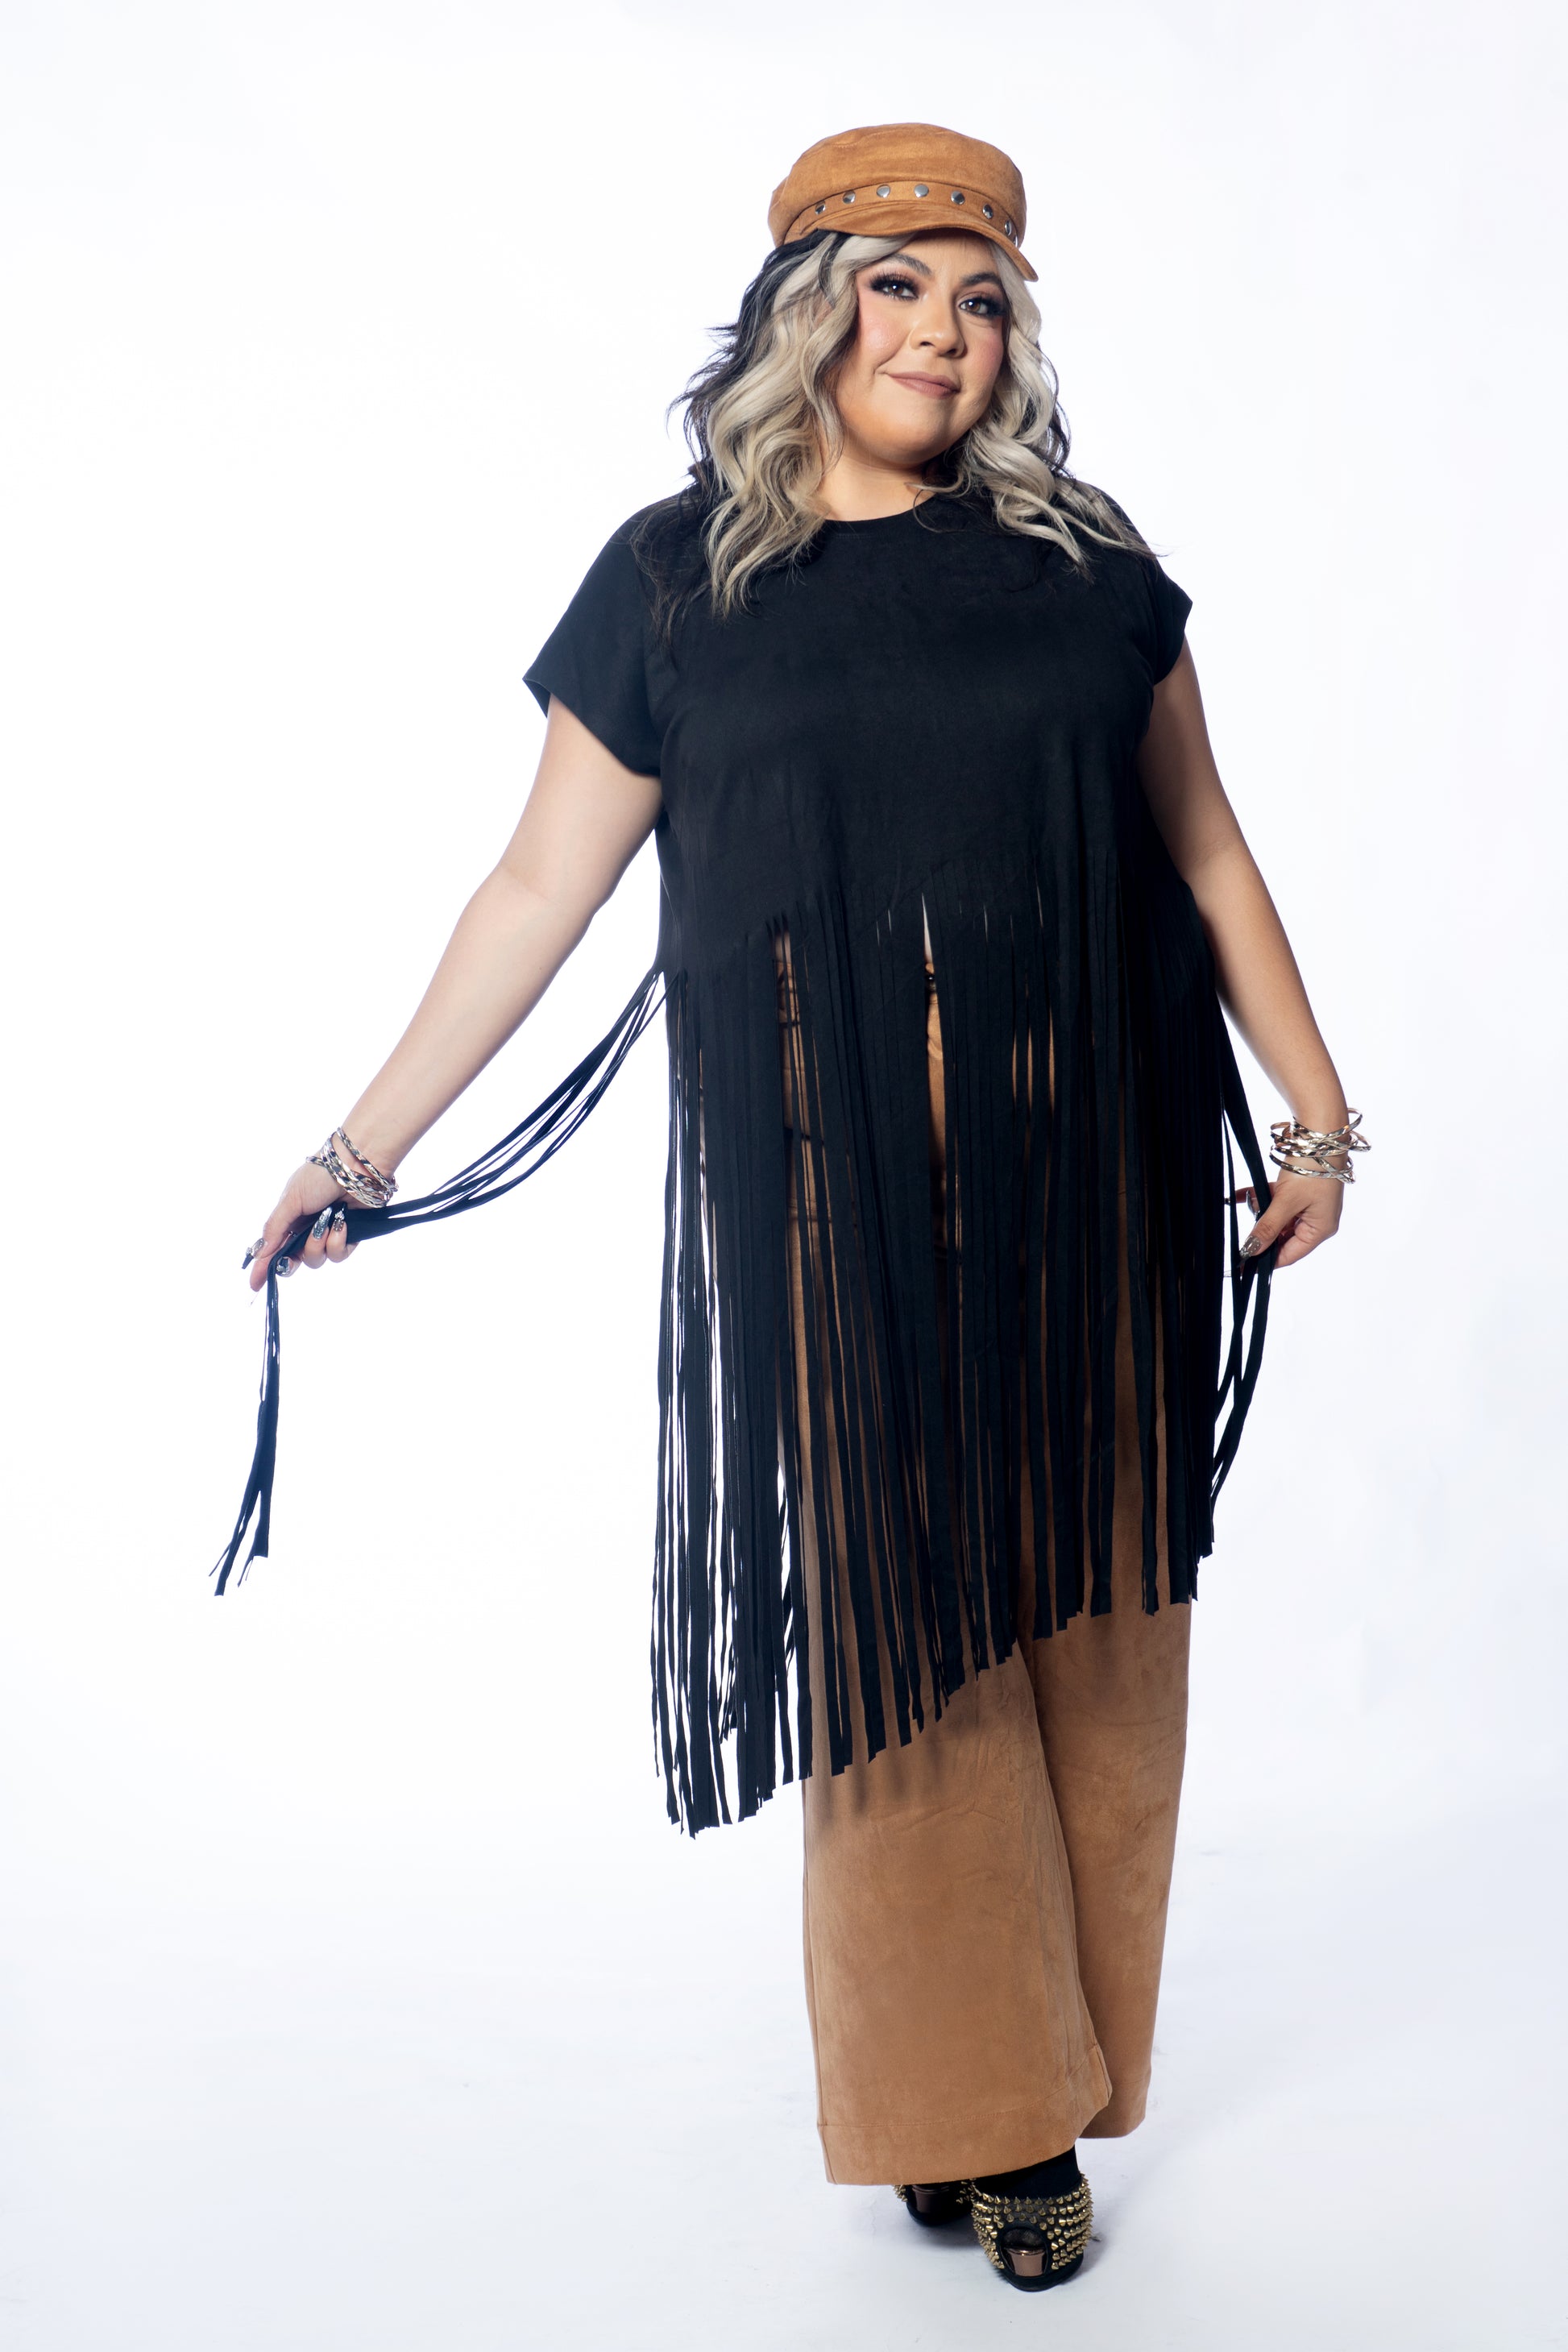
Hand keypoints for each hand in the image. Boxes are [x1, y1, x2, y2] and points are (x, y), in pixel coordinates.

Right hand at [244, 1161, 355, 1292]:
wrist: (356, 1166)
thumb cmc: (321, 1176)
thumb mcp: (291, 1199)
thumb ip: (275, 1227)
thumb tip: (259, 1251)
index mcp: (289, 1217)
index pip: (273, 1247)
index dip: (263, 1266)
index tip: (254, 1284)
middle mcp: (307, 1227)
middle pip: (295, 1259)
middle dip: (293, 1260)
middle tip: (292, 1258)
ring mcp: (328, 1232)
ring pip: (317, 1259)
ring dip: (318, 1245)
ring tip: (325, 1223)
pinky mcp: (349, 1236)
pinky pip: (339, 1254)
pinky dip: (338, 1241)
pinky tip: (342, 1224)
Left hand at [1238, 1171, 1343, 1269]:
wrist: (1319, 1134)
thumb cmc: (1313, 1169)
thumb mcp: (1286, 1202)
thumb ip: (1268, 1227)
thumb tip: (1252, 1250)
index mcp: (1320, 1229)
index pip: (1290, 1254)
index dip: (1267, 1260)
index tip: (1245, 1265)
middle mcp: (1317, 1220)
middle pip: (1283, 1237)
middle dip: (1262, 1231)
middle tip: (1240, 1234)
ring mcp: (1309, 1205)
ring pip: (1277, 1218)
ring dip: (1260, 1212)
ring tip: (1249, 1201)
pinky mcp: (1300, 1191)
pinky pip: (1276, 1202)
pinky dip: (1261, 1197)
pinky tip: (1243, 1194)